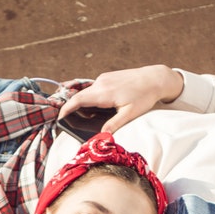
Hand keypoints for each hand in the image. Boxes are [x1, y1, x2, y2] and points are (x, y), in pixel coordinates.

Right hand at [58, 65, 182, 133]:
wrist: (155, 78)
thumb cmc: (144, 97)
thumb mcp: (130, 114)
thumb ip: (114, 125)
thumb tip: (102, 136)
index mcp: (104, 93)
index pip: (78, 100)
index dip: (66, 109)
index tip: (59, 118)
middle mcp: (101, 83)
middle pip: (80, 97)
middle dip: (73, 109)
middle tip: (70, 121)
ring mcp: (104, 78)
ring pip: (87, 92)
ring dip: (84, 104)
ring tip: (87, 116)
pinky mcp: (107, 77)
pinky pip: (94, 88)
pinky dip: (92, 98)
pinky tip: (99, 107)